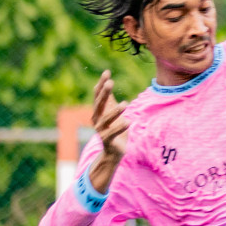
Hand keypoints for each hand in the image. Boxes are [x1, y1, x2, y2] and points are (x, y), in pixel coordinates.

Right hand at [88, 70, 128, 192]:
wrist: (113, 153)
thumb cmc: (115, 131)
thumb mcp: (113, 114)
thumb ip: (109, 101)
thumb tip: (106, 83)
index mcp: (98, 112)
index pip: (98, 95)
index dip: (101, 84)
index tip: (107, 72)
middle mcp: (97, 120)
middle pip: (99, 104)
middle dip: (104, 93)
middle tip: (110, 82)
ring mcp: (100, 131)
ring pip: (105, 119)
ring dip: (115, 111)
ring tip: (125, 104)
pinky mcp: (107, 141)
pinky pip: (112, 133)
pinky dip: (120, 127)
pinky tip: (128, 122)